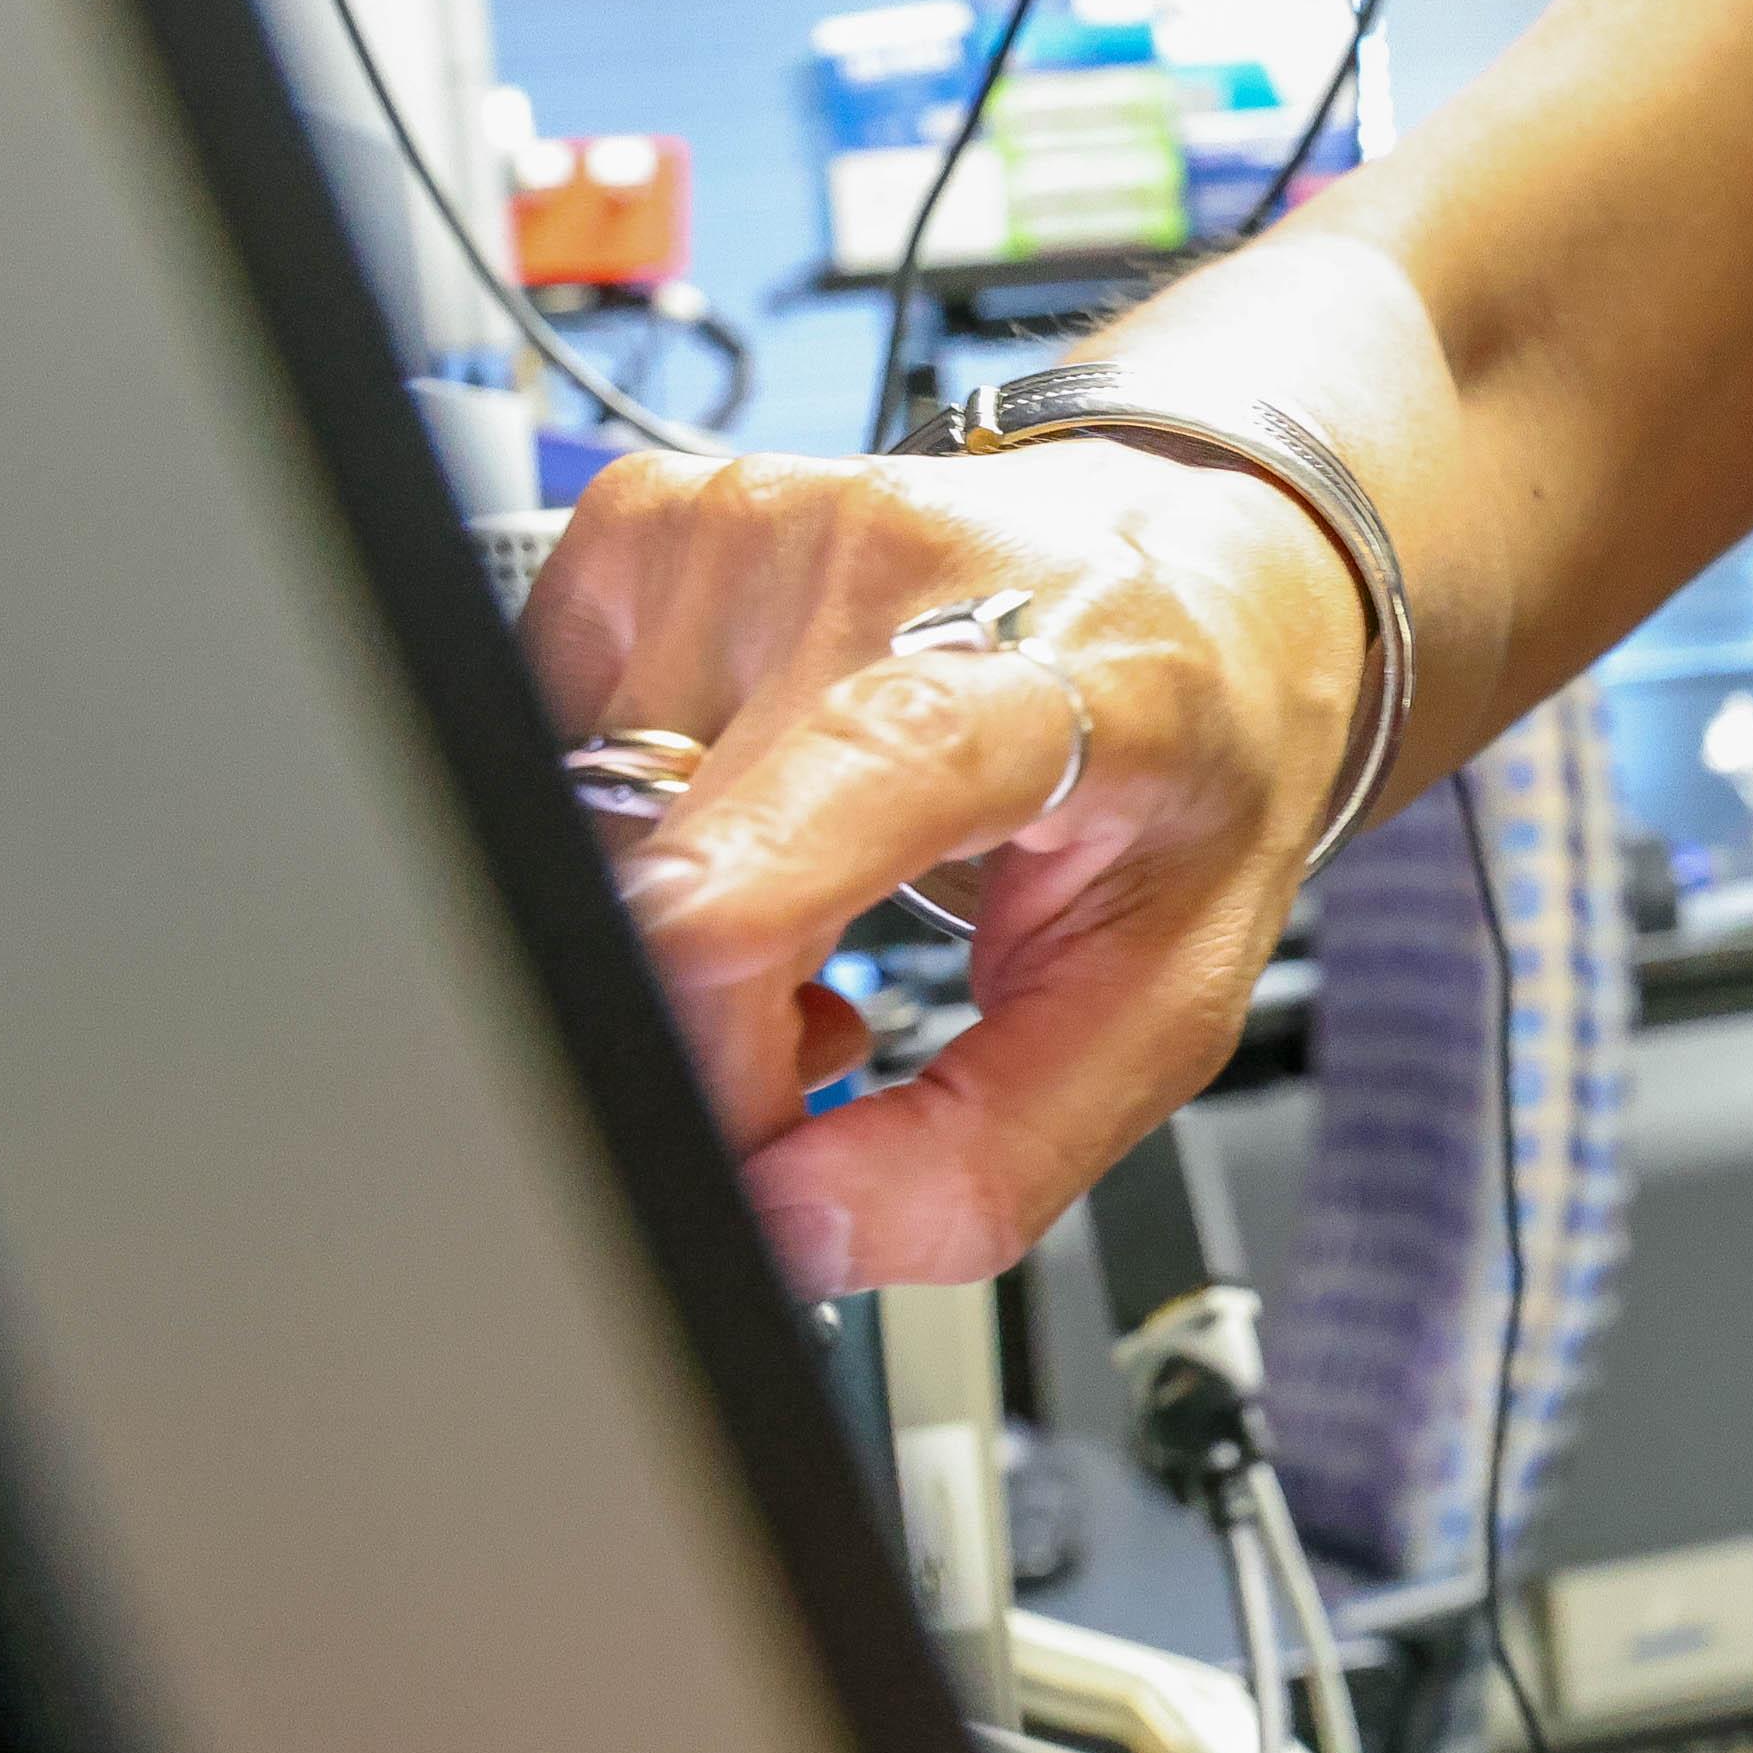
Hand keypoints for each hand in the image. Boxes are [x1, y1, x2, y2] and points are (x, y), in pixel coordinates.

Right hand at [519, 436, 1375, 1296]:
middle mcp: (892, 568)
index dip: (736, 972)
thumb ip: (990, 1155)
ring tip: (817, 918)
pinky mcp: (647, 522)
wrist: (1194, 583)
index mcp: (1056, 670)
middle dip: (715, 1037)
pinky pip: (558, 755)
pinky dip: (637, 846)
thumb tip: (781, 1229)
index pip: (867, 776)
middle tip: (823, 1041)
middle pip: (675, 879)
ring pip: (593, 839)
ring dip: (680, 946)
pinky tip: (755, 827)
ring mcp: (753, 531)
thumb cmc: (1190, 767)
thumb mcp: (1165, 1001)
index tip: (720, 1113)